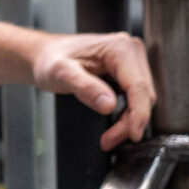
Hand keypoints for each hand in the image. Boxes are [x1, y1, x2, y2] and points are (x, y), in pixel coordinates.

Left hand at [32, 31, 153, 148]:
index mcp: (120, 48)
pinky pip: (135, 97)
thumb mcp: (60, 73)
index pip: (138, 86)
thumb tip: (109, 105)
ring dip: (128, 121)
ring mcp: (131, 62)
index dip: (139, 114)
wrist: (45, 55)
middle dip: (130, 122)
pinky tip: (113, 125)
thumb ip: (84, 87)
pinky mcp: (127, 72)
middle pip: (143, 95)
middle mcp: (131, 52)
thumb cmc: (50, 59)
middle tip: (109, 141)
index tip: (133, 134)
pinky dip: (126, 114)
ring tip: (109, 137)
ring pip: (142, 99)